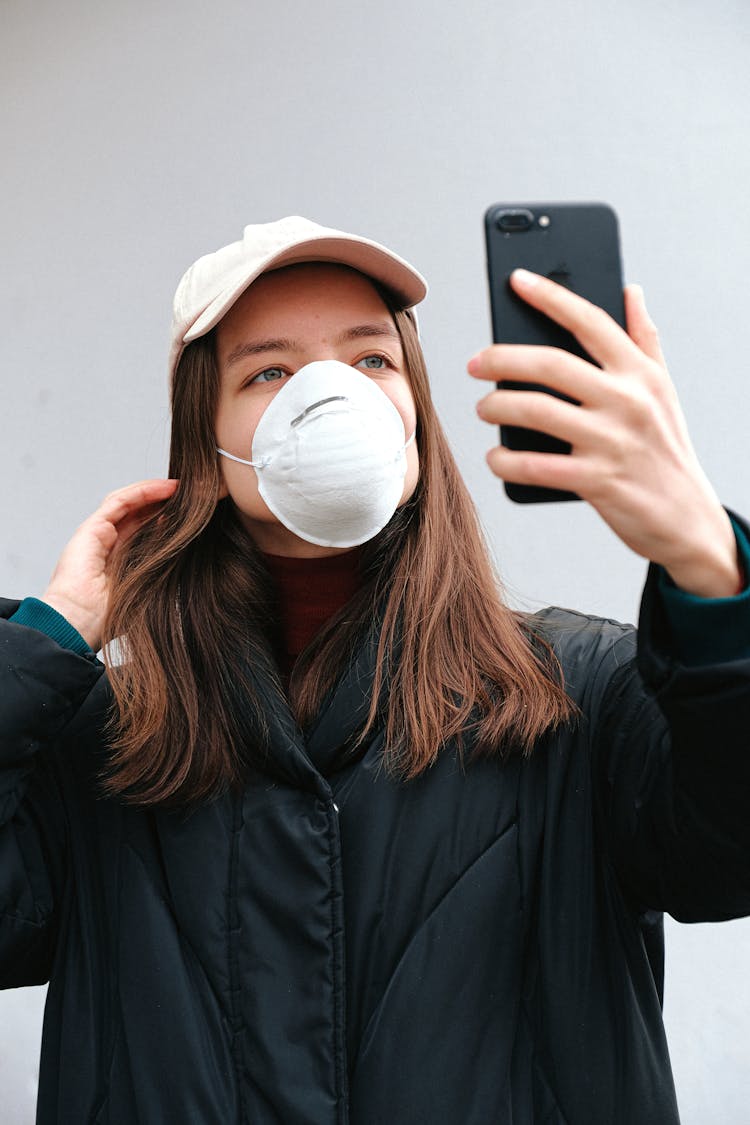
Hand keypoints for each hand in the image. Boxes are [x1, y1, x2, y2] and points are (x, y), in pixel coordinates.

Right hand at [41, 479, 178, 649]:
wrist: (79, 623)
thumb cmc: (110, 618)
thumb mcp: (147, 589)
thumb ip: (161, 569)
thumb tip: (186, 551)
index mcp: (120, 560)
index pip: (145, 530)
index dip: (166, 519)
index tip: (192, 514)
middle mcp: (108, 545)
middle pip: (138, 513)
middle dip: (163, 502)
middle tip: (191, 496)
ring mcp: (97, 534)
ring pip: (128, 503)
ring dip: (154, 491)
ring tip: (179, 488)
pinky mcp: (91, 528)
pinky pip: (120, 502)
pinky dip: (142, 492)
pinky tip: (164, 488)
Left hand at [468, 270, 741, 596]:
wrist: (688, 519)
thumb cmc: (667, 450)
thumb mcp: (664, 391)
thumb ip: (645, 340)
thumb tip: (630, 290)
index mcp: (640, 373)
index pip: (590, 321)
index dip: (550, 295)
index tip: (516, 279)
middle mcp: (628, 401)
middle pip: (551, 364)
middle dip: (501, 359)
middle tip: (474, 363)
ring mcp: (612, 442)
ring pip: (537, 411)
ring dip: (498, 407)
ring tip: (484, 408)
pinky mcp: (597, 482)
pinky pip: (536, 466)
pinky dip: (506, 460)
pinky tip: (495, 457)